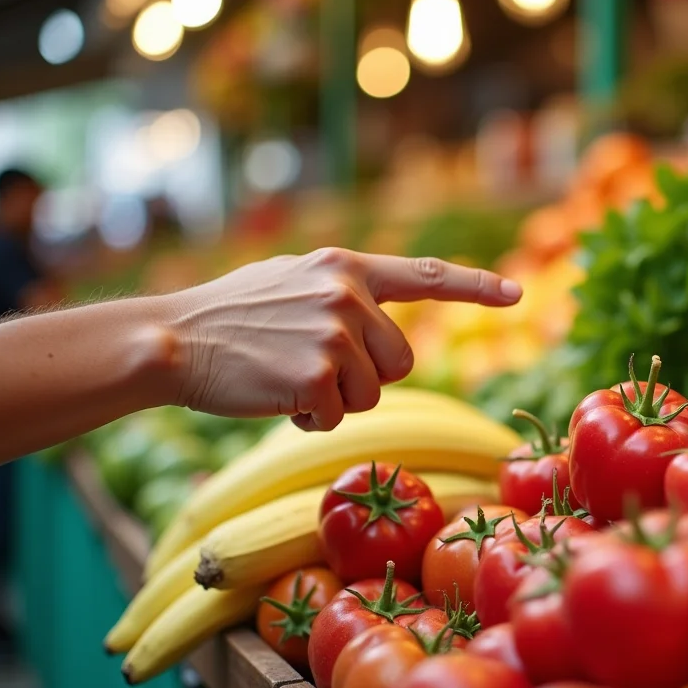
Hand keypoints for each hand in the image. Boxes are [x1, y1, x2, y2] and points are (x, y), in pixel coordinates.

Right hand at [163, 248, 521, 429]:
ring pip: (372, 394)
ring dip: (335, 400)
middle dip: (365, 377)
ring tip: (285, 375)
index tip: (517, 294)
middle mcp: (348, 294)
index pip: (425, 276)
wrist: (170, 338)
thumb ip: (341, 293)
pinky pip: (336, 418)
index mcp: (346, 268)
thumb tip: (378, 312)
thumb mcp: (292, 282)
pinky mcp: (318, 374)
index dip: (475, 287)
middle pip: (401, 360)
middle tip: (312, 367)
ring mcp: (334, 333)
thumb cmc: (227, 316)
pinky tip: (273, 395)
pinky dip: (308, 419)